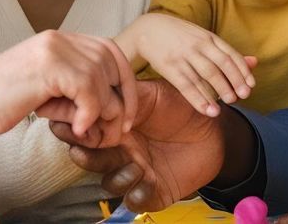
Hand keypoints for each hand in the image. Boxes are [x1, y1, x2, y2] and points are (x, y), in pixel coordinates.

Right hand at [0, 29, 135, 140]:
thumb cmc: (1, 102)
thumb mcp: (45, 90)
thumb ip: (75, 91)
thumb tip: (111, 112)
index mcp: (61, 39)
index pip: (110, 51)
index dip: (125, 81)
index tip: (126, 113)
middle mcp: (60, 38)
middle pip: (113, 61)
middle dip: (124, 97)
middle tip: (119, 128)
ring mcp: (53, 49)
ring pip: (102, 77)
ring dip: (103, 111)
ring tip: (89, 132)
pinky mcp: (47, 66)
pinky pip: (87, 89)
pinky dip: (89, 113)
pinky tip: (76, 129)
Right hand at [45, 79, 224, 211]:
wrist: (215, 131)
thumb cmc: (183, 107)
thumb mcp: (154, 94)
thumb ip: (127, 94)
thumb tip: (99, 88)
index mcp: (117, 127)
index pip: (86, 131)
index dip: (74, 129)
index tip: (72, 124)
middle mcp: (121, 151)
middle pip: (90, 159)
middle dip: (84, 156)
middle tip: (82, 149)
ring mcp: (136, 172)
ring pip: (110, 182)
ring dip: (117, 175)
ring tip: (137, 164)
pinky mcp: (153, 191)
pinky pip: (135, 199)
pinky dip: (138, 193)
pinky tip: (150, 180)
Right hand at [122, 13, 256, 116]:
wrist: (148, 29)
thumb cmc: (181, 36)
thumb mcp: (204, 38)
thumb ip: (227, 52)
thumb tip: (255, 63)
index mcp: (208, 37)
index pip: (230, 54)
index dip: (242, 71)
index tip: (251, 86)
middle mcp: (197, 45)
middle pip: (221, 65)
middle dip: (234, 81)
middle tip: (244, 96)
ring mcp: (183, 55)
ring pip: (205, 75)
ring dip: (220, 90)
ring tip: (231, 103)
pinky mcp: (169, 67)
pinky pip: (187, 85)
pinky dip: (199, 99)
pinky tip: (209, 110)